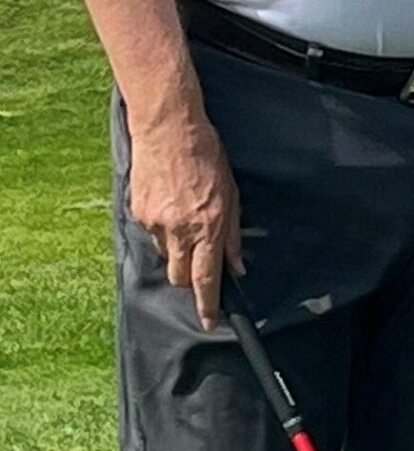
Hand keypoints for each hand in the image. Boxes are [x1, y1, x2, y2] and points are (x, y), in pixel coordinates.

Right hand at [126, 108, 242, 330]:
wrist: (168, 128)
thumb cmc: (207, 156)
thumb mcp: (232, 195)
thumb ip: (233, 235)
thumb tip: (237, 267)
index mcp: (209, 226)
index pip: (207, 277)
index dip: (207, 304)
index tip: (209, 322)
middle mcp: (180, 229)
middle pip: (180, 275)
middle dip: (189, 278)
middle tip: (197, 261)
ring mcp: (155, 221)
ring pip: (166, 253)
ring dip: (176, 246)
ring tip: (184, 215)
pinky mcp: (138, 210)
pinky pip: (151, 231)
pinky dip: (161, 225)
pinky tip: (169, 201)